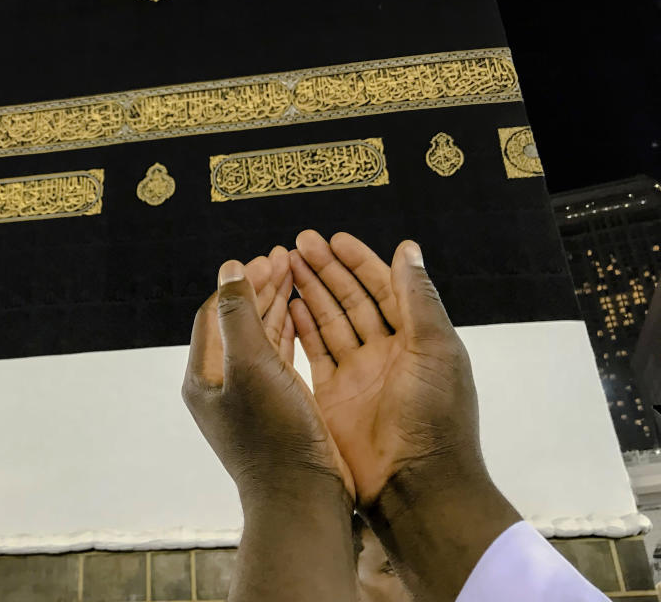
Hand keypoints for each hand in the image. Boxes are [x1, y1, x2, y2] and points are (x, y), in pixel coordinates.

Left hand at [182, 246, 353, 501]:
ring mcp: (248, 398)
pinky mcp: (276, 408)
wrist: (302, 498)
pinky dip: (286, 331)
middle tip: (284, 257)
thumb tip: (228, 270)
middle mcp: (220, 386)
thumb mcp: (253, 367)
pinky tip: (300, 312)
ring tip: (294, 273)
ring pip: (258, 338)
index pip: (214, 314)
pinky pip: (276, 358)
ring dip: (274, 304)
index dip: (239, 283)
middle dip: (258, 288)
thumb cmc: (276, 437)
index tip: (268, 257)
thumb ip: (238, 315)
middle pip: (236, 322)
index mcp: (203, 377)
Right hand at [288, 230, 482, 505]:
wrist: (416, 485)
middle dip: (327, 270)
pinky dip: (301, 328)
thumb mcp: (436, 349)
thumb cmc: (436, 416)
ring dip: (310, 292)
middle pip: (351, 300)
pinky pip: (314, 354)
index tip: (333, 239)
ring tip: (286, 266)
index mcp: (415, 338)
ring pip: (329, 322)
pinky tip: (286, 306)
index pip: (383, 288)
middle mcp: (385, 352)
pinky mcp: (332, 397)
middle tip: (299, 243)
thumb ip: (418, 298)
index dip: (359, 261)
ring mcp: (357, 374)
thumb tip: (408, 248)